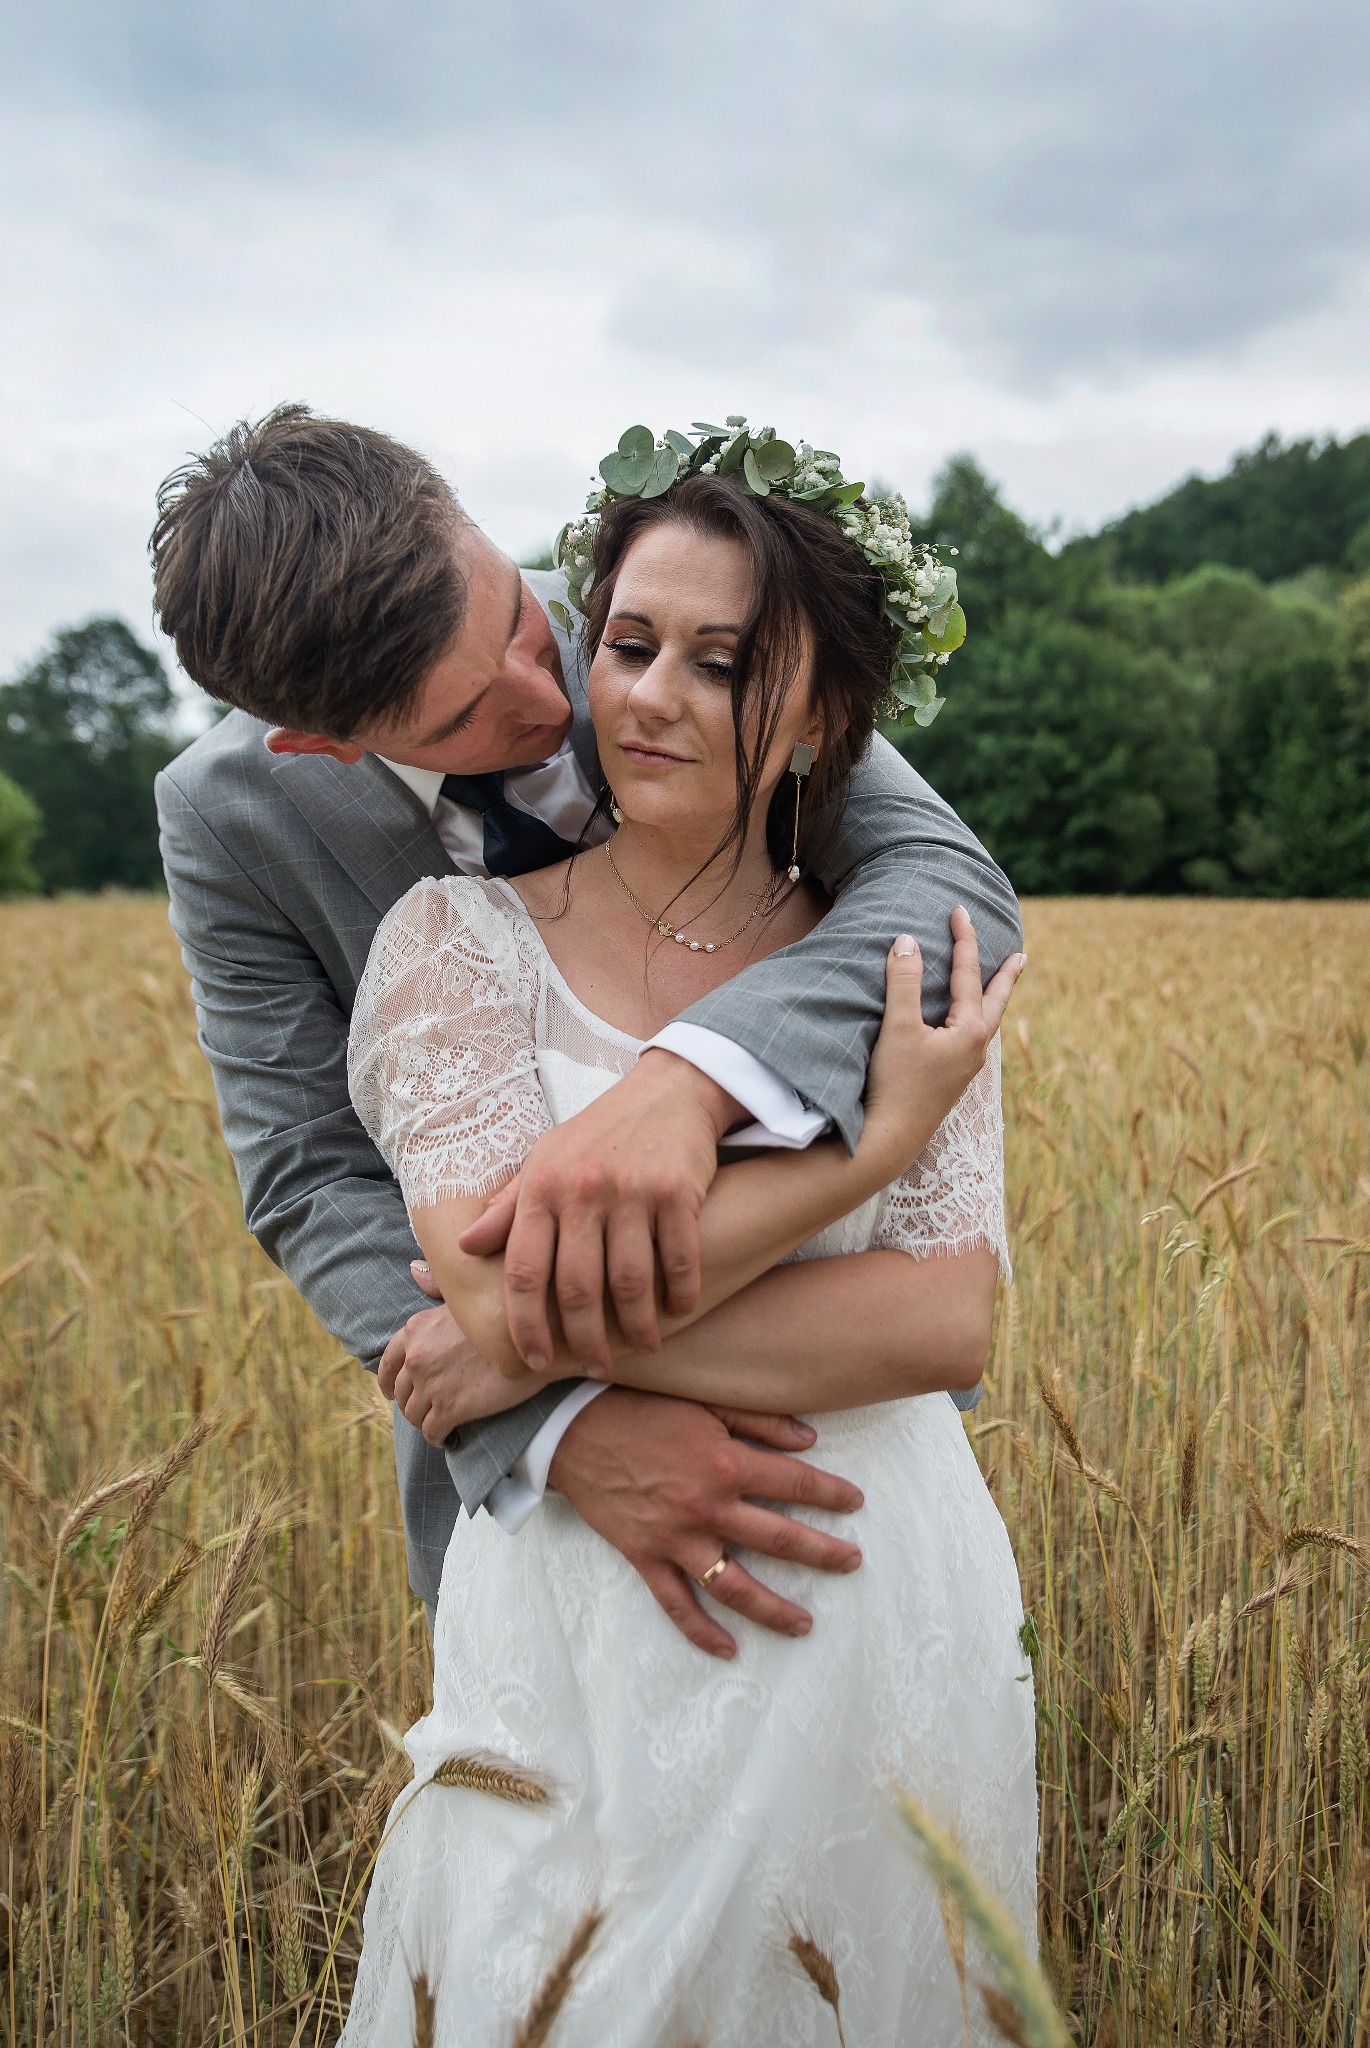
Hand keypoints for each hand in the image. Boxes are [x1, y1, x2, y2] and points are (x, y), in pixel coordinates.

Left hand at [378, 1266, 528, 1443]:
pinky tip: (449, 1437)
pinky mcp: (450, 1409)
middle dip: (411, 1402)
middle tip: (426, 1409)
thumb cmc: (506, 1314)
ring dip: (424, 1421)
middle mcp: (417, 1356)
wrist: (537, 1340)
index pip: (387, 1363)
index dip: (389, 1380)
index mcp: (416, 1329)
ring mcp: (431, 1384)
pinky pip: (432, 1432)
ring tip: (440, 1424)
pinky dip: (438, 1438)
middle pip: (401, 1392)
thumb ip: (436, 1288)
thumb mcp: (466, 1295)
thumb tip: (414, 1269)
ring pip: (413, 1415)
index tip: (393, 1391)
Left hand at [458, 1049, 741, 1375]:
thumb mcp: (544, 1161)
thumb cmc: (598, 1134)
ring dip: (637, 1326)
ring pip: (629, 1282)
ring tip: (643, 1345)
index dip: (525, 1324)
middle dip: (585, 1339)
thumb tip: (463, 1245)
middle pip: (577, 1289)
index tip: (533, 1358)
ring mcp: (631, 1191)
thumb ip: (507, 1207)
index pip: (524, 1271)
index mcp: (541, 1187)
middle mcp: (581, 1191)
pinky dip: (680, 1293)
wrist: (667, 1091)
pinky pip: (678, 1259)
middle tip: (594, 1364)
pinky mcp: (677, 1191)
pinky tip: (679, 1311)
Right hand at [547, 1386, 864, 1658]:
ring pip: (735, 1585)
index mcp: (727, 1464)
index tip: (855, 1503)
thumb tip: (811, 1438)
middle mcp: (708, 1508)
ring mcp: (677, 1539)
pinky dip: (702, 1632)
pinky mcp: (647, 1558)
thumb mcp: (706, 1403)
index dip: (831, 1494)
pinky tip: (729, 1649)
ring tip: (805, 1624)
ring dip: (774, 1609)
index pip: (795, 1485)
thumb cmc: (643, 1409)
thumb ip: (760, 1420)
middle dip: (823, 1554)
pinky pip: (678, 1605)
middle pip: (779, 1539)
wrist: (577, 1432)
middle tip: (853, 1563)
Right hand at [860, 907, 1025, 1181]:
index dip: (964, 940)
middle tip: (1021, 956)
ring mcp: (965, 1069)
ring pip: (985, 1023)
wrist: (890, 1140)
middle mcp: (976, 1050)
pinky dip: (972, 1020)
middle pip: (996, 1003)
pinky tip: (960, 1027)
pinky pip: (971, 1039)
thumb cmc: (895, 1083)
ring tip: (993, 986)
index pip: (969, 975)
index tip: (961, 911)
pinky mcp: (950, 1082)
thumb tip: (907, 941)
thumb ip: (904, 982)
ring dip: (990, 999)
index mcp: (970, 1032)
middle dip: (1005, 976)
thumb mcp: (897, 1027)